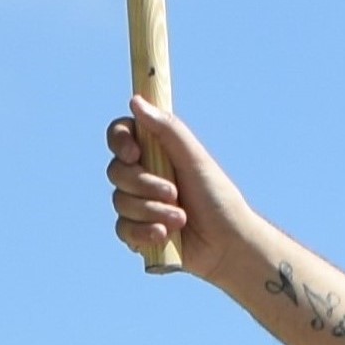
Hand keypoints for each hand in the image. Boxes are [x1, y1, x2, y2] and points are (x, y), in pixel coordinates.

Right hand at [106, 99, 257, 284]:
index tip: (135, 153)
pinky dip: (142, 233)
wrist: (228, 243)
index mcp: (153, 152)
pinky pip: (123, 230)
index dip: (120, 142)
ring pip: (120, 202)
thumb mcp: (194, 158)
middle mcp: (141, 176)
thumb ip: (168, 129)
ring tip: (180, 219)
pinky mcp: (138, 233)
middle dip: (144, 185)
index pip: (119, 136)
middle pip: (116, 171)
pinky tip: (164, 236)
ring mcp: (138, 205)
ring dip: (152, 211)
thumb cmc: (216, 197)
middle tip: (175, 194)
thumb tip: (136, 101)